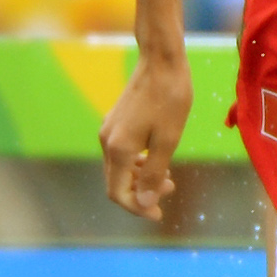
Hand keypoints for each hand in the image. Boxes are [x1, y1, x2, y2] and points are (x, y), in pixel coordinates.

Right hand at [100, 49, 193, 223]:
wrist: (161, 61)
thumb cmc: (169, 98)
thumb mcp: (168, 139)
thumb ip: (154, 172)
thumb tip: (144, 203)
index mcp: (118, 149)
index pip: (118, 193)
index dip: (137, 208)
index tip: (159, 214)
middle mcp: (107, 141)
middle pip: (116, 182)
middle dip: (141, 194)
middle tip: (170, 190)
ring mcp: (109, 130)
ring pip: (119, 168)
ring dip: (140, 178)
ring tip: (168, 178)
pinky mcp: (115, 122)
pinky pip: (122, 154)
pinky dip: (137, 163)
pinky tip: (156, 160)